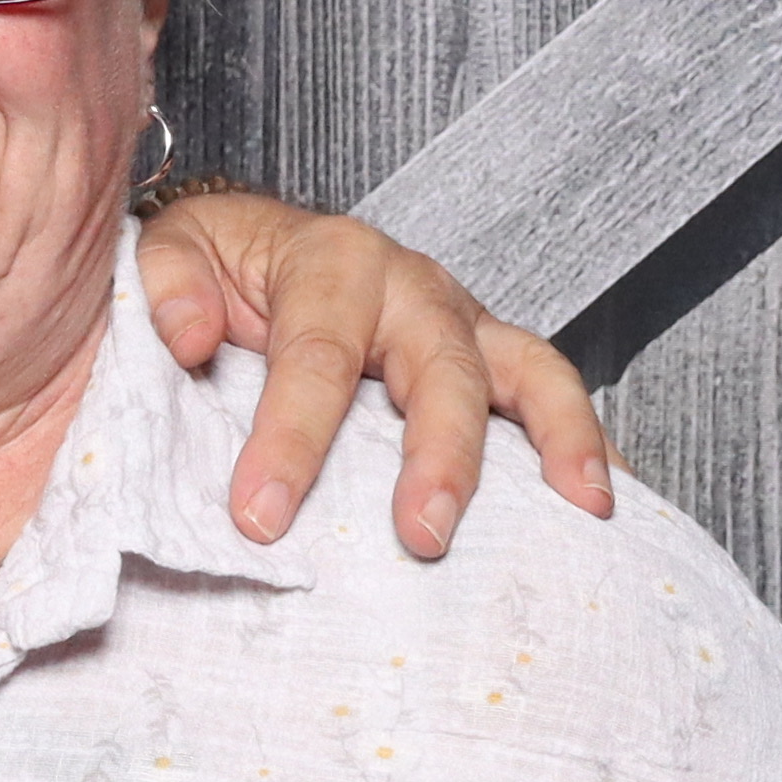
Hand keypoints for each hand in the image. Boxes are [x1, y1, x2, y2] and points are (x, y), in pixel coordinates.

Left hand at [129, 188, 617, 557]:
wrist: (259, 247)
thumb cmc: (219, 266)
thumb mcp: (174, 251)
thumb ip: (166, 285)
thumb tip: (187, 333)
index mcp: (331, 262)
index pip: (316, 356)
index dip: (291, 439)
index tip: (261, 517)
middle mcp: (413, 287)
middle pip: (441, 371)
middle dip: (439, 456)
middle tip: (421, 535)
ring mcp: (463, 324)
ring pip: (531, 372)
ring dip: (559, 441)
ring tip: (583, 509)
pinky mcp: (490, 358)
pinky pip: (552, 396)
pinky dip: (590, 445)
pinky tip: (614, 504)